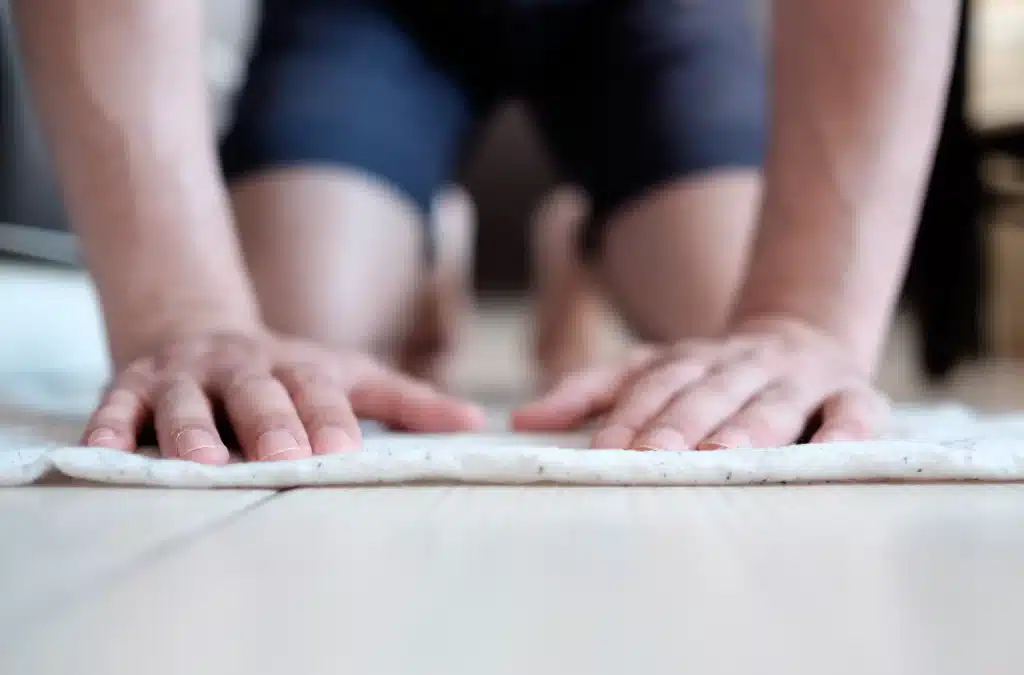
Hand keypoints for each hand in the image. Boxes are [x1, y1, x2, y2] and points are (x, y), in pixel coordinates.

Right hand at [82, 332, 485, 462]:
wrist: (201, 329)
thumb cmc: (287, 371)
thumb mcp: (347, 376)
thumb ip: (406, 401)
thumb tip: (474, 421)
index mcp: (296, 366)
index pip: (319, 391)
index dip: (331, 419)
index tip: (345, 451)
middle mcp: (241, 367)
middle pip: (256, 393)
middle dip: (270, 425)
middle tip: (285, 459)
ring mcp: (185, 373)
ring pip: (185, 401)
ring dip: (192, 431)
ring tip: (203, 465)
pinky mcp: (132, 384)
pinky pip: (118, 405)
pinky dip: (111, 427)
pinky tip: (107, 448)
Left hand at [512, 319, 889, 449]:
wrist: (802, 337)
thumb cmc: (713, 374)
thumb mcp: (650, 370)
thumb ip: (591, 390)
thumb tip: (524, 418)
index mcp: (691, 360)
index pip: (653, 387)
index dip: (630, 416)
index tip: (604, 450)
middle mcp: (742, 365)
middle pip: (707, 395)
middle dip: (678, 426)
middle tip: (652, 459)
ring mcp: (798, 378)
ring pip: (772, 402)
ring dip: (746, 429)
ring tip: (721, 458)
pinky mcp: (851, 393)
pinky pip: (854, 411)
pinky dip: (846, 429)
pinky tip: (833, 450)